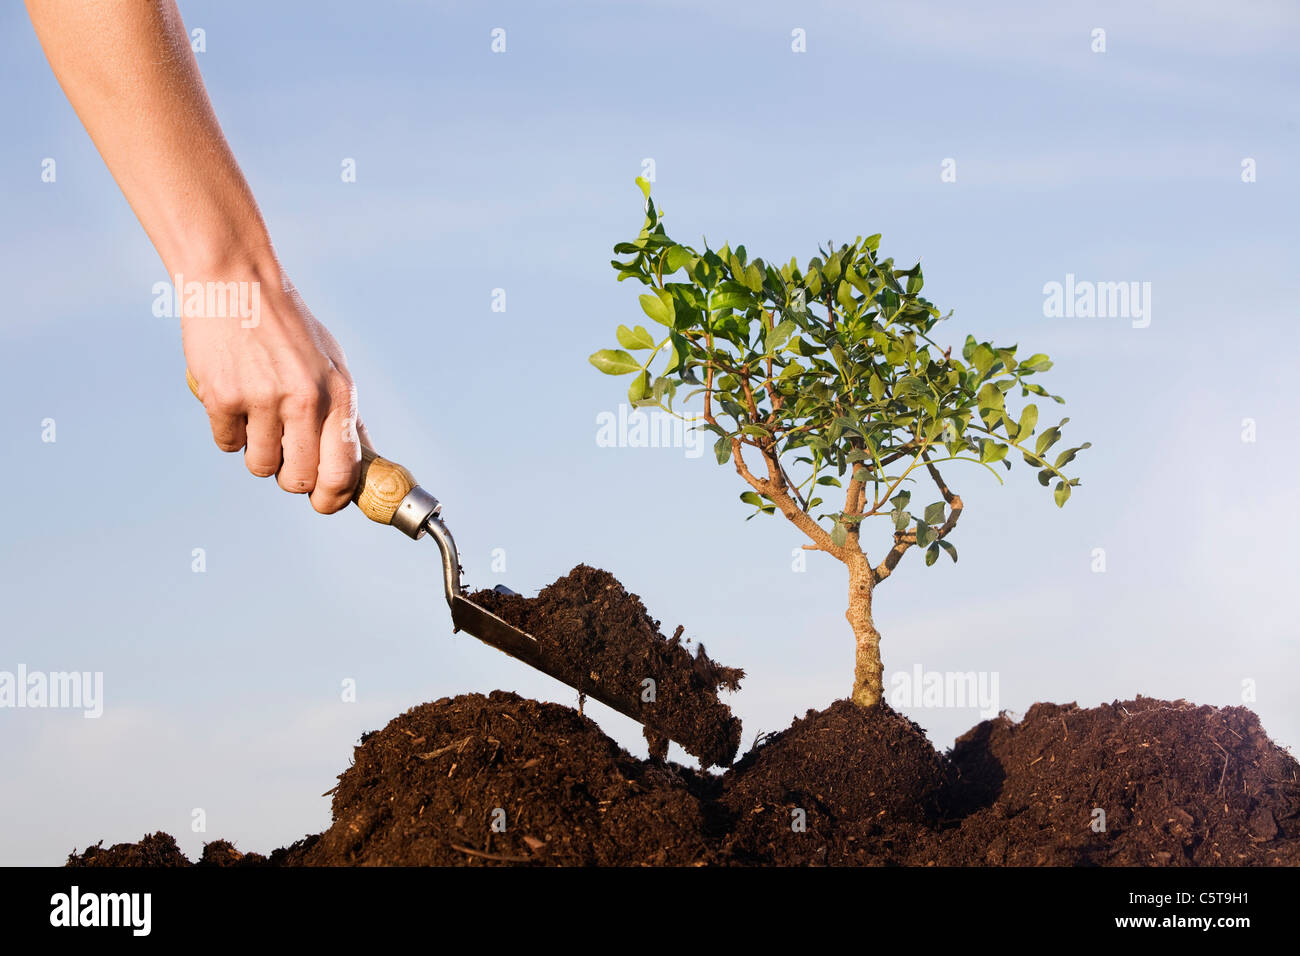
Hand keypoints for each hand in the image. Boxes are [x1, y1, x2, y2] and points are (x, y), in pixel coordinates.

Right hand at [181, 260, 370, 513]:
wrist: (236, 279)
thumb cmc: (288, 324)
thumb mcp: (331, 362)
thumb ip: (344, 412)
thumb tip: (361, 461)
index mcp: (339, 393)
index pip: (343, 471)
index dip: (333, 498)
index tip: (324, 502)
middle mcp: (305, 400)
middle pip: (300, 480)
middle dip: (292, 479)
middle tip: (285, 459)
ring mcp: (262, 399)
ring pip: (260, 467)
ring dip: (258, 453)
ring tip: (258, 417)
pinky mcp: (222, 397)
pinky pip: (227, 443)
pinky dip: (230, 431)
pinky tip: (235, 399)